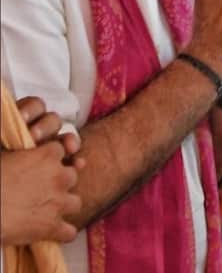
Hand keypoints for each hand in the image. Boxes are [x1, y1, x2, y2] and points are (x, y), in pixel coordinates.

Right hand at [0, 97, 82, 244]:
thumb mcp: (4, 148)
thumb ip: (14, 136)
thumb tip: (20, 126)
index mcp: (48, 154)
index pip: (61, 149)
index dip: (53, 156)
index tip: (46, 161)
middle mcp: (60, 175)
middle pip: (72, 175)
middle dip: (61, 180)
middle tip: (46, 187)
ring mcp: (59, 202)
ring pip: (75, 202)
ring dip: (64, 205)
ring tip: (50, 209)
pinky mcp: (51, 227)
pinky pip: (68, 231)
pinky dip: (62, 232)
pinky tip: (54, 233)